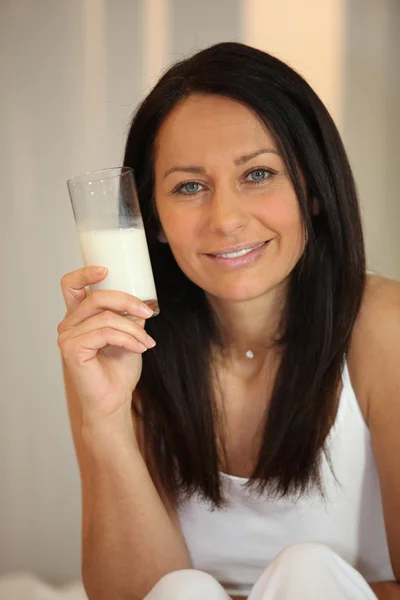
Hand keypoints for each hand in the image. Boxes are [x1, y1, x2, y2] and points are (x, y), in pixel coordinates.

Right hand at [57, 266, 155, 428]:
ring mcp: (67, 337)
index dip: (85, 272)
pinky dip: (127, 338)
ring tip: (147, 342)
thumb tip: (142, 300)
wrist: (114, 400)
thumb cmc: (119, 370)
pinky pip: (105, 332)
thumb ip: (128, 315)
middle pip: (95, 297)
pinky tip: (139, 348)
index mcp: (78, 317)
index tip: (106, 269)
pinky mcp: (72, 349)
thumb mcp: (128, 334)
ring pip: (105, 317)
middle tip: (148, 312)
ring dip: (133, 328)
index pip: (71, 285)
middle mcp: (68, 324)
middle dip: (126, 301)